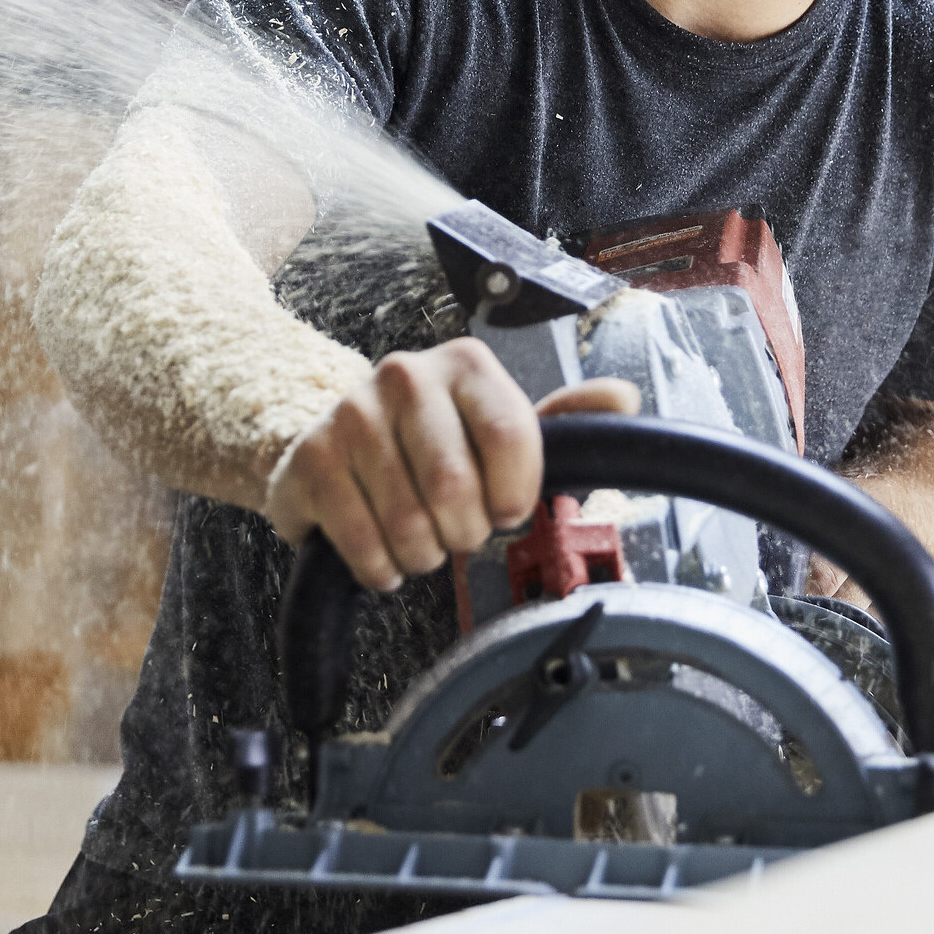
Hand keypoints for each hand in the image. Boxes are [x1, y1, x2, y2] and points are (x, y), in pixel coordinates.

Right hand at [264, 337, 640, 589]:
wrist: (334, 446)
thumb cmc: (434, 444)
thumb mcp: (501, 427)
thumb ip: (563, 421)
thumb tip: (624, 399)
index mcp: (465, 364)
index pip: (513, 438)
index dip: (516, 495)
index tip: (506, 509)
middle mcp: (404, 374)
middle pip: (456, 487)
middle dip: (464, 533)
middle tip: (456, 531)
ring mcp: (350, 413)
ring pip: (408, 522)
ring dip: (422, 555)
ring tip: (419, 542)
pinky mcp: (309, 459)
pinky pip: (362, 543)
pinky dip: (381, 569)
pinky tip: (382, 554)